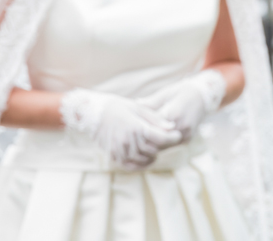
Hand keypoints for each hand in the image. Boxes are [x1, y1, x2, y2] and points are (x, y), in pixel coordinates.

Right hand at [60, 88, 180, 168]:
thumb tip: (171, 127)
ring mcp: (119, 150)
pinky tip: (146, 159)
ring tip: (156, 149)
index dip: (172, 138)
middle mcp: (127, 140)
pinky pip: (130, 165)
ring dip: (153, 156)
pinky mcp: (113, 155)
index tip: (178, 135)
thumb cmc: (118, 106)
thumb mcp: (138, 108)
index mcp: (135, 127)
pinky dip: (140, 164)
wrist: (94, 112)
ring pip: (143, 159)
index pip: (160, 138)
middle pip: (153, 150)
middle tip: (168, 141)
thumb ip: (155, 119)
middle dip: (164, 146)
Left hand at [139, 69, 226, 142]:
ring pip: (165, 146)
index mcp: (175, 112)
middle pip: (158, 140)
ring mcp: (187, 134)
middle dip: (146, 140)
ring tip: (139, 142)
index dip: (142, 129)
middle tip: (133, 139)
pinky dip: (161, 145)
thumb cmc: (181, 91)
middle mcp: (182, 126)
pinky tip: (152, 142)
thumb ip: (151, 102)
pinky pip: (171, 146)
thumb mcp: (166, 93)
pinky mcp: (188, 139)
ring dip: (153, 145)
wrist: (203, 97)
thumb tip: (135, 103)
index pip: (154, 127)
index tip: (131, 128)